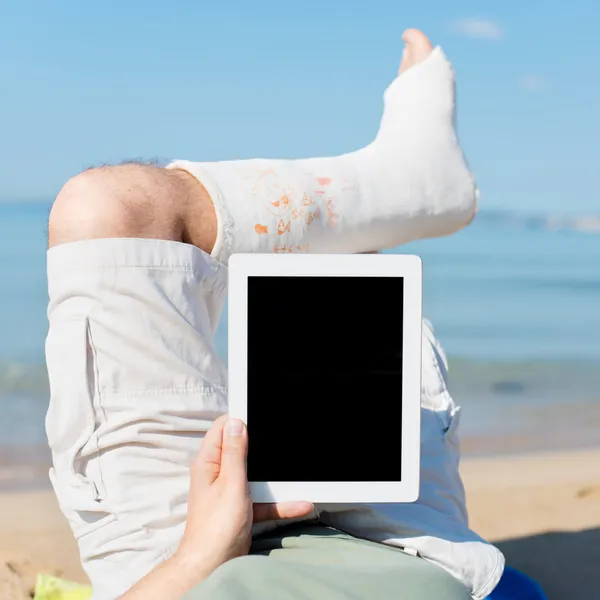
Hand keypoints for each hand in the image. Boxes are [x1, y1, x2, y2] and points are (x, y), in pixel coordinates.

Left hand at [173, 416, 313, 584]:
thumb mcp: (231, 483)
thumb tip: (236, 423)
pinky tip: (299, 504)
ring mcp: (228, 490)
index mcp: (209, 462)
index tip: (260, 415)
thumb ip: (234, 452)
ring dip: (275, 477)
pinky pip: (261, 498)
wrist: (211, 565)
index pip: (222, 428)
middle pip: (240, 449)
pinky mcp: (239, 506)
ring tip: (295, 470)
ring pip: (255, 474)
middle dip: (262, 446)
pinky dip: (278, 501)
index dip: (240, 420)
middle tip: (280, 440)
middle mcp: (216, 473)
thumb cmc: (216, 527)